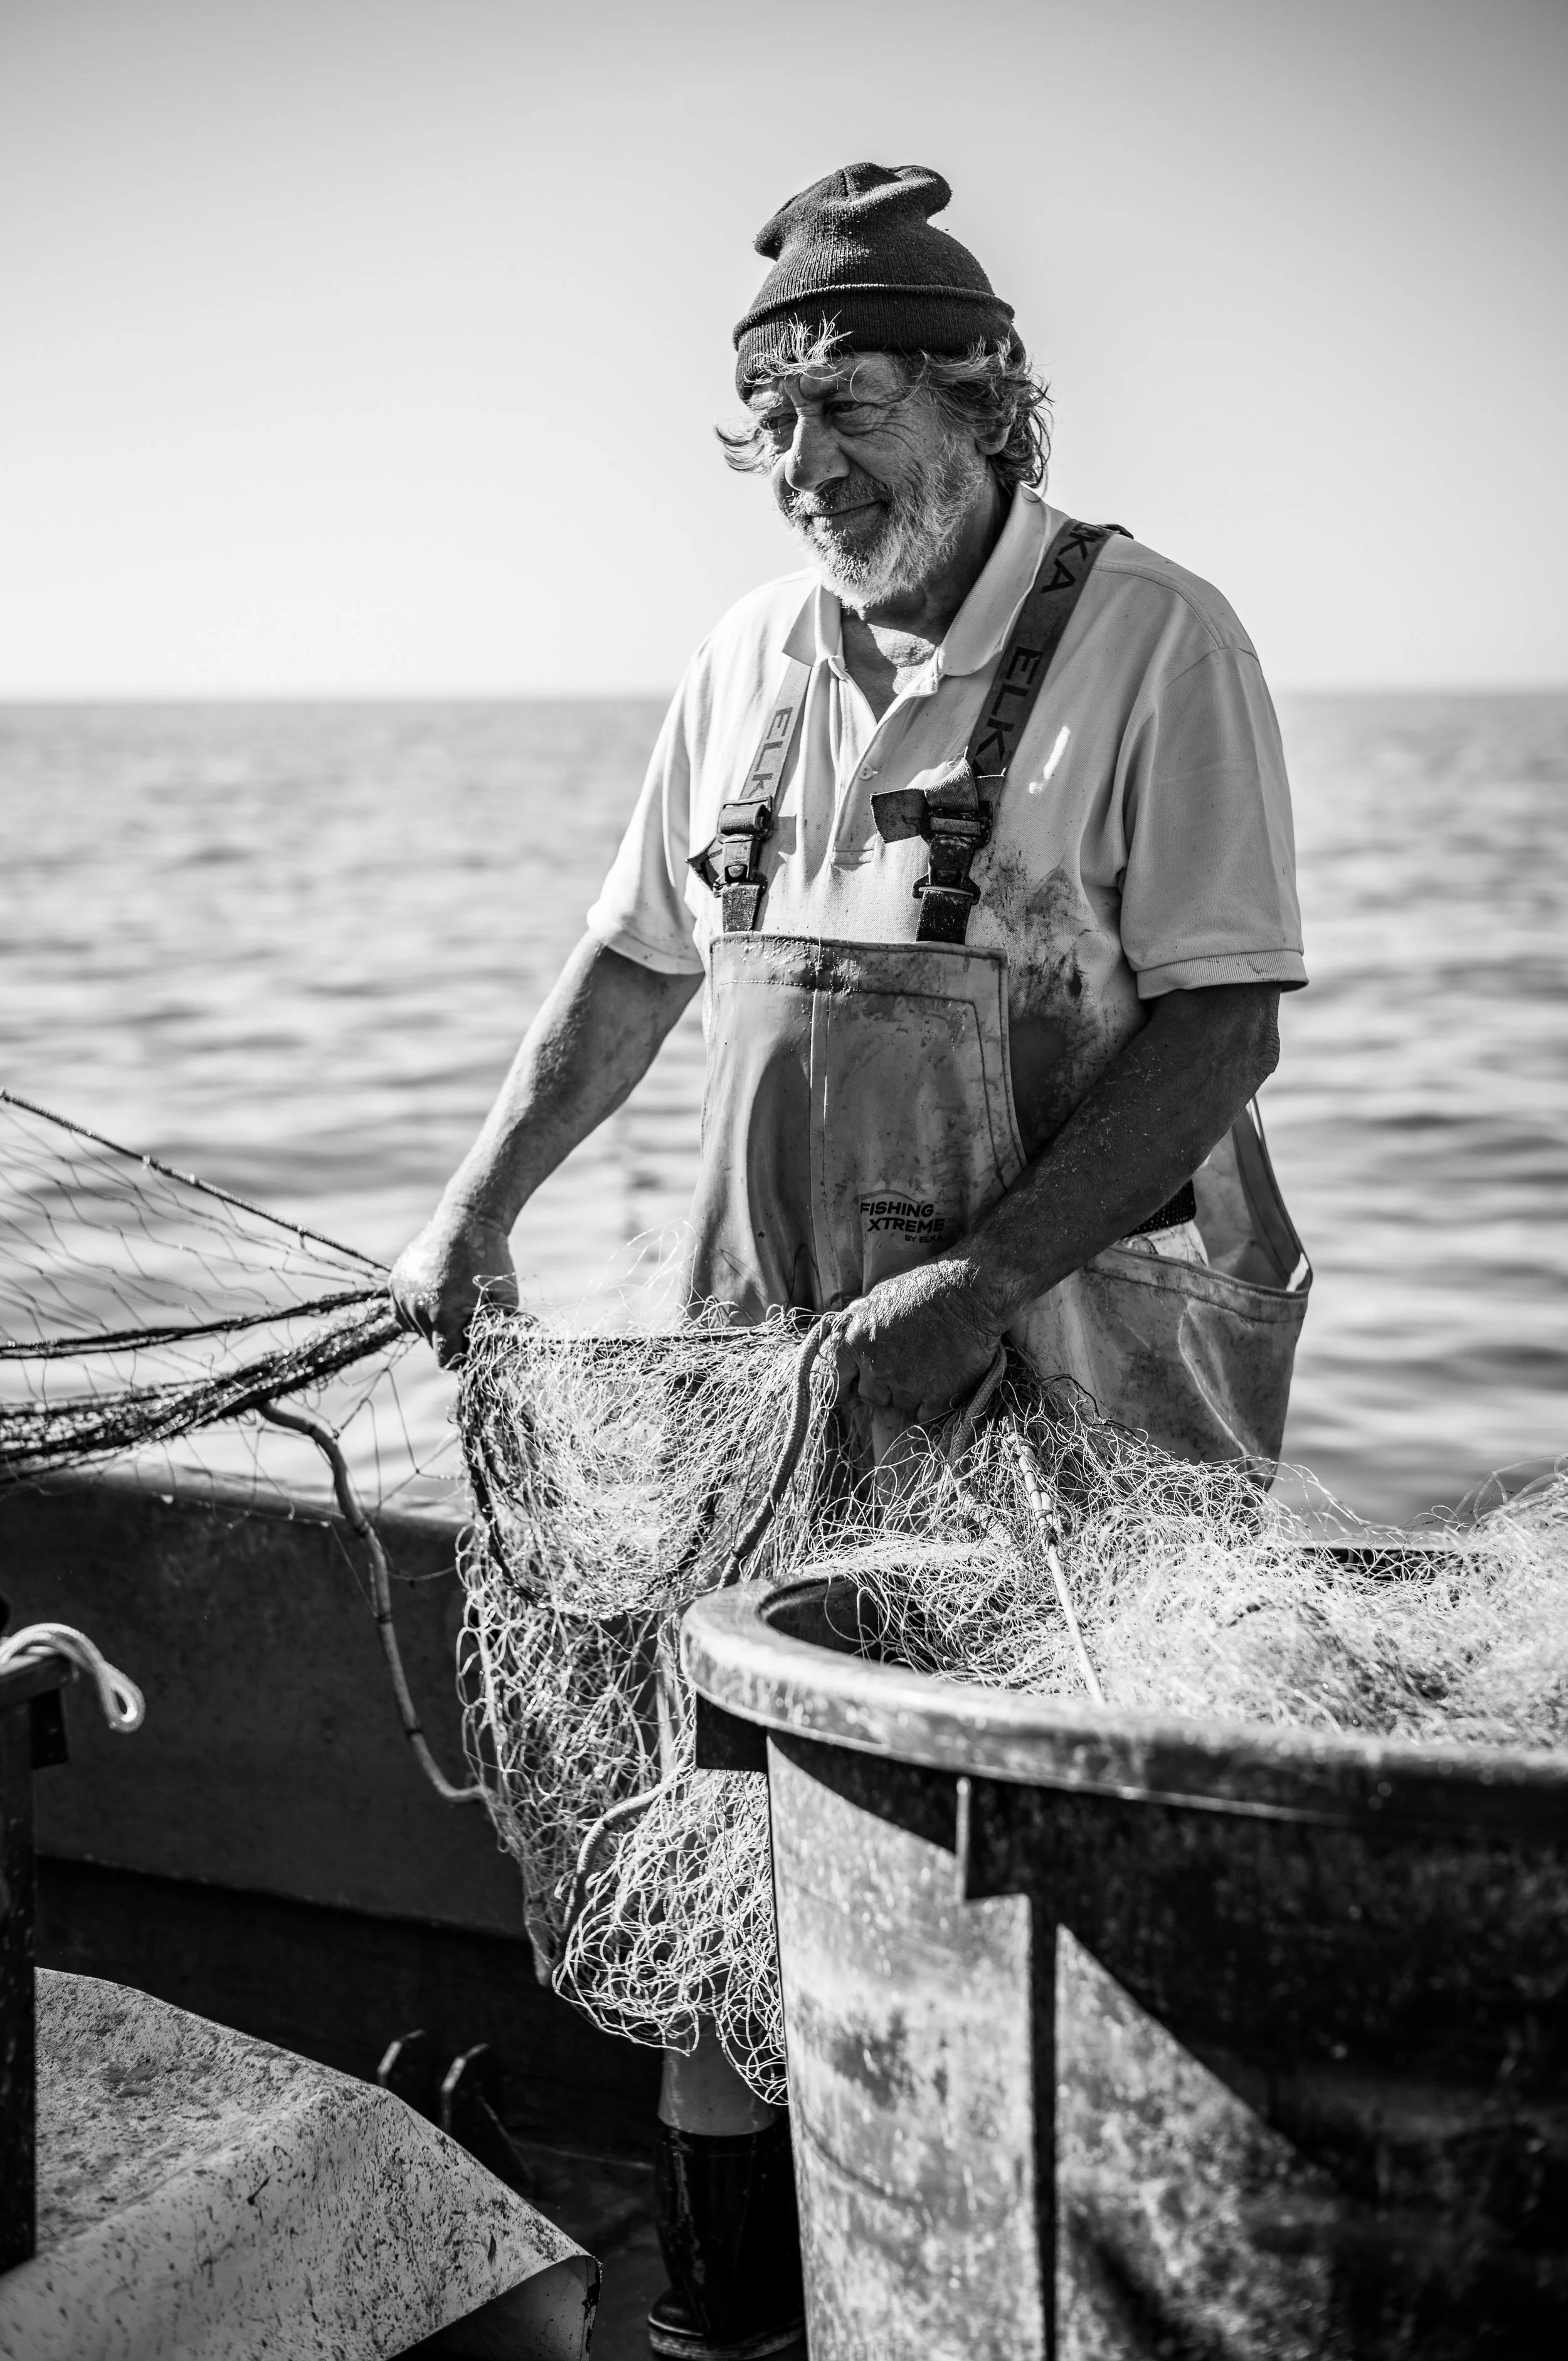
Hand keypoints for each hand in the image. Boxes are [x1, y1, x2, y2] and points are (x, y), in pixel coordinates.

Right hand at [389, 1207, 518, 1367]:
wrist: (467, 1221)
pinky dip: (417, 1309)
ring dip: (431, 1322)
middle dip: (448, 1336)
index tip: (471, 1342)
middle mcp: (417, 1307)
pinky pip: (402, 1311)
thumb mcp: (506, 1300)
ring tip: (450, 1298)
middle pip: (431, 1343)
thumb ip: (499, 1334)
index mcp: (444, 1315)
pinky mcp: (394, 1282)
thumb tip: (499, 1361)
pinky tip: (434, 1293)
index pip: (445, 1359)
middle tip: (465, 1313)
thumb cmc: (491, 1263)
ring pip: (415, 1328)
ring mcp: (403, 1293)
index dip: (461, 1356)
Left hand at [836, 1260, 1003, 1425]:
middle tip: (903, 1365)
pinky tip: (941, 1378)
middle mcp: (876, 1366)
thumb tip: (841, 1335)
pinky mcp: (937, 1396)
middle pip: (870, 1396)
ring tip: (926, 1365)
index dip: (847, 1383)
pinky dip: (932, 1401)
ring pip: (900, 1404)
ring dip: (909, 1392)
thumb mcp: (878, 1295)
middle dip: (882, 1386)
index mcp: (855, 1340)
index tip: (855, 1385)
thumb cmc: (923, 1287)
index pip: (836, 1378)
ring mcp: (907, 1384)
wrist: (971, 1291)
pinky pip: (925, 1413)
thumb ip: (857, 1321)